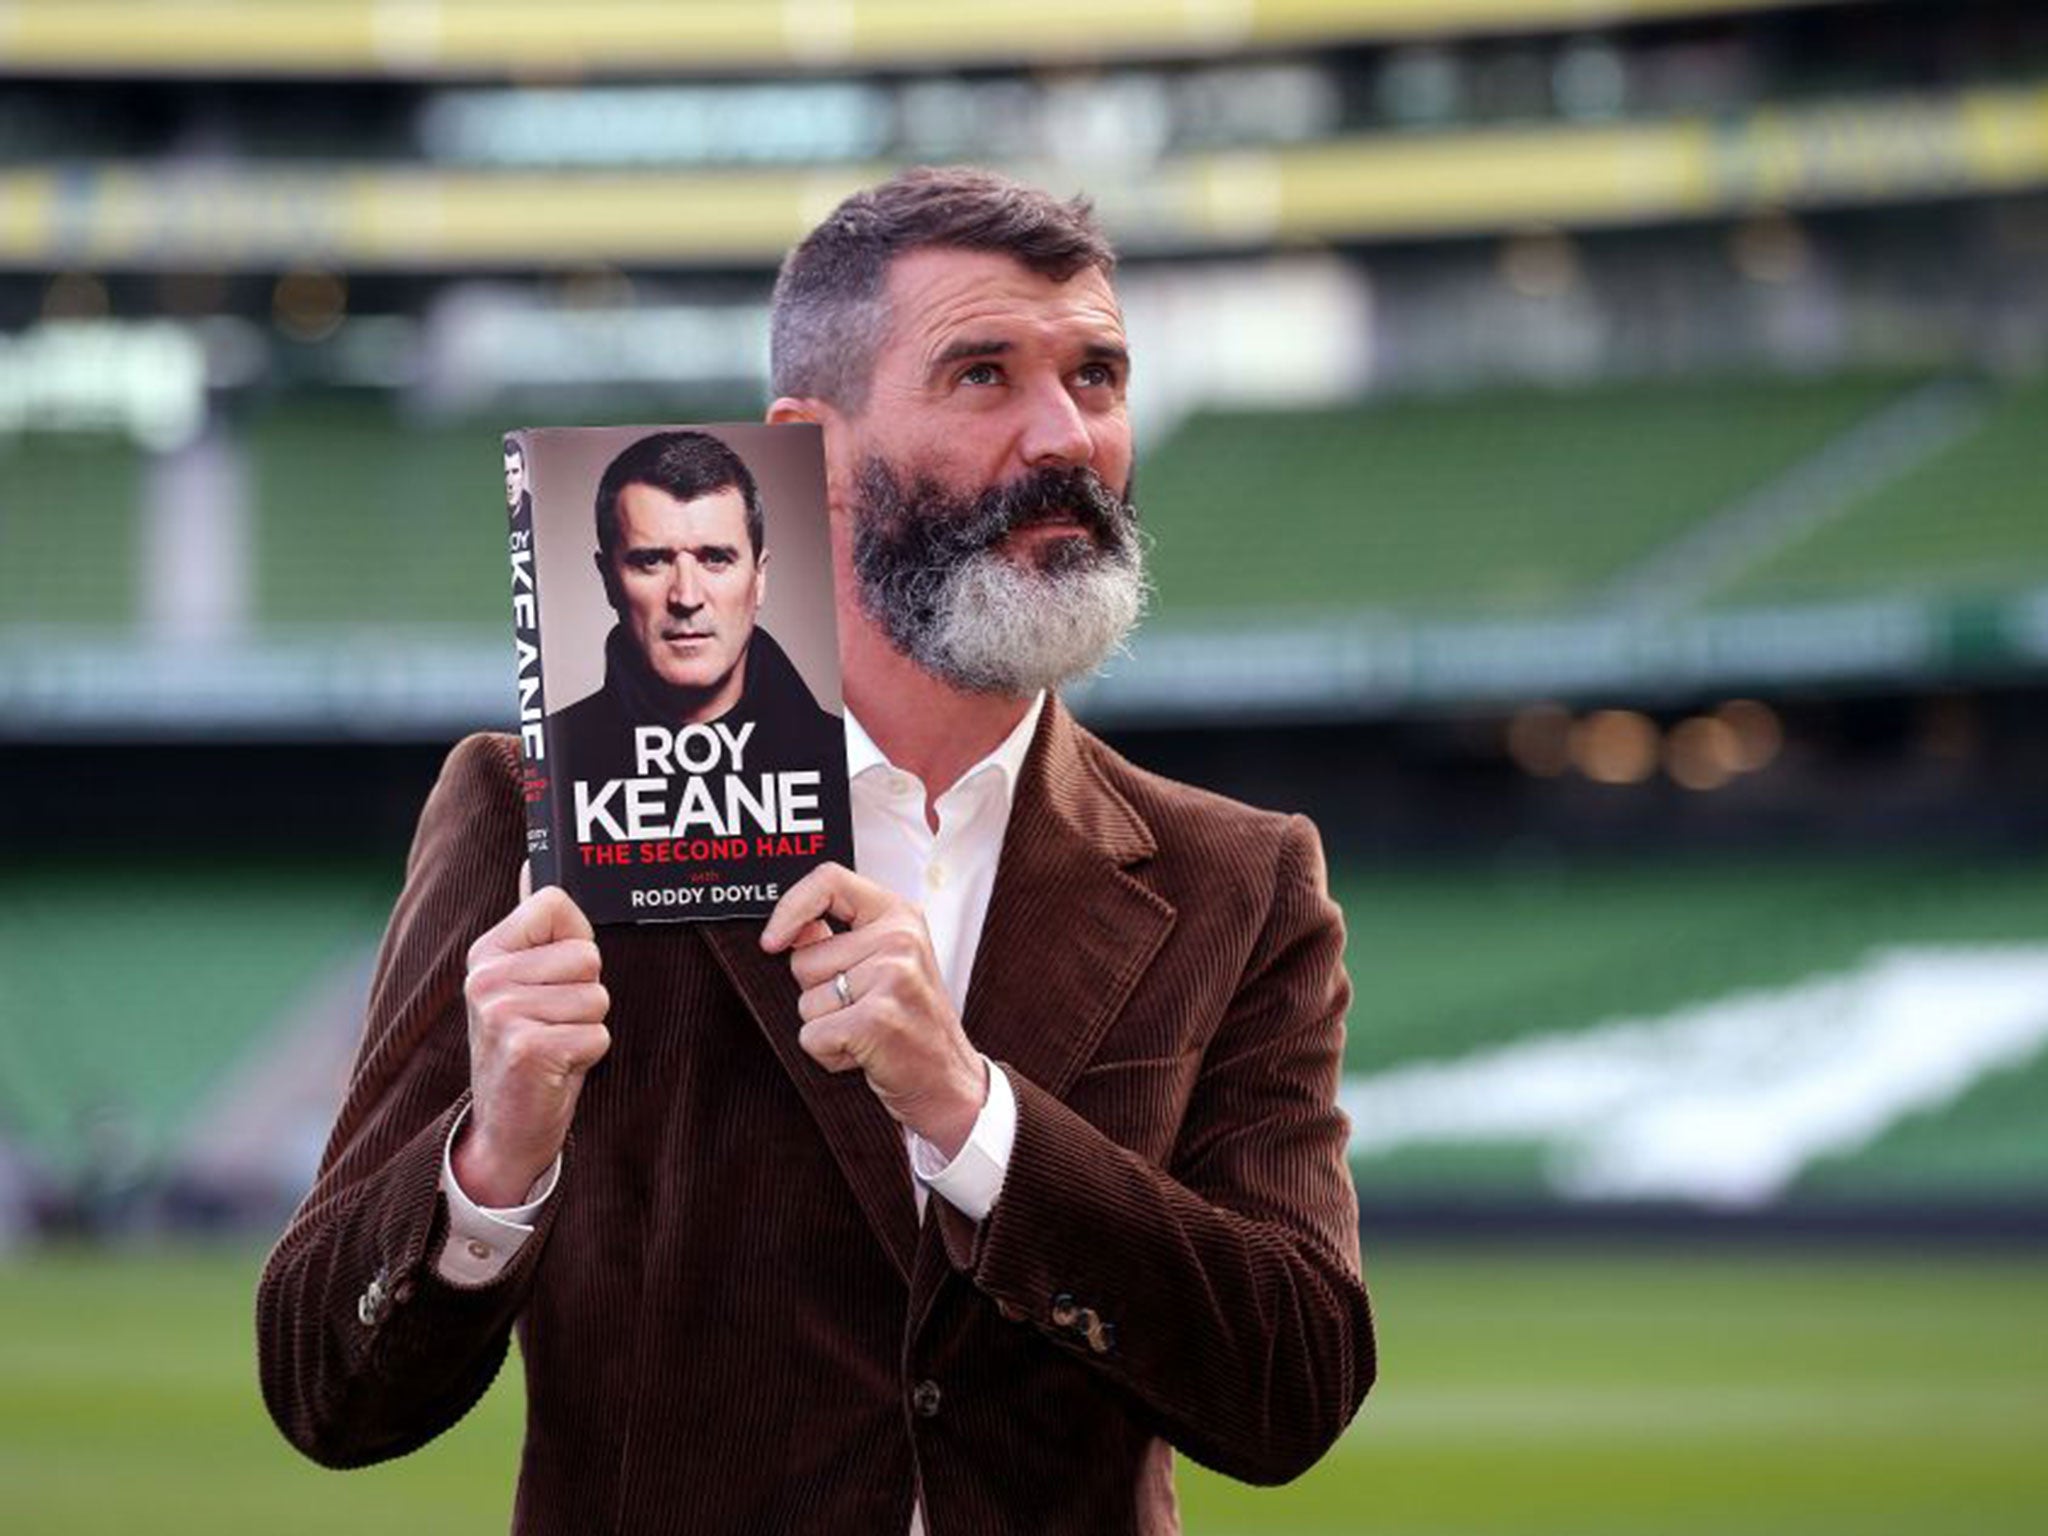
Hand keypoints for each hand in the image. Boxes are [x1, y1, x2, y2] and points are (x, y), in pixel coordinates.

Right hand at [454, 878, 610, 1206]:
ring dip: (587, 1026)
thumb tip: (533, 862)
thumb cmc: (529, 1045)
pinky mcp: (527, 1049)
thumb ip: (536, 927)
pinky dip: (588, 1055)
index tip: (553, 975)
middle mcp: (486, 978)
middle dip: (587, 993)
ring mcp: (502, 1014)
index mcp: (487, 952)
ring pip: (597, 997)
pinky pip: (597, 1034)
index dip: (574, 941)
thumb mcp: (526, 981)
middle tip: (554, 1021)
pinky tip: (557, 1068)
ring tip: (556, 1043)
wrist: (506, 1126)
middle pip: (588, 955)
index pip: (556, 903)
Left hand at [760, 862, 986, 1158]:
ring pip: (805, 1002)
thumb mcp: (889, 963)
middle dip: (818, 993)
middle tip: (862, 1008)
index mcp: (900, 916)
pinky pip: (811, 1036)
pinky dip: (828, 1054)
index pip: (829, 880)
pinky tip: (863, 1053)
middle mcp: (899, 940)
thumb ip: (843, 938)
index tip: (774, 940)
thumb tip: (790, 928)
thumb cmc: (914, 1024)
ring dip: (825, 1027)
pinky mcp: (876, 1019)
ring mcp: (891, 978)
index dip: (790, 907)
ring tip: (865, 1030)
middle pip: (803, 959)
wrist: (949, 1081)